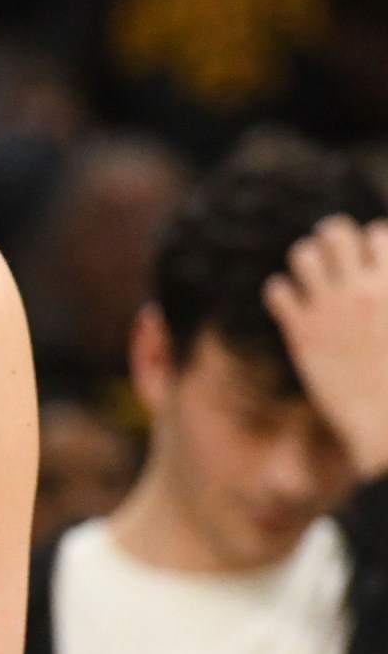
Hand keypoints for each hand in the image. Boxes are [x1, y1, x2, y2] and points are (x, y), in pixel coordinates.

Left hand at [268, 216, 387, 478]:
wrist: (387, 422)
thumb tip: (383, 283)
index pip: (378, 233)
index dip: (373, 243)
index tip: (370, 259)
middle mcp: (361, 290)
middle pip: (335, 231)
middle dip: (332, 238)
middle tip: (335, 257)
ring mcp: (329, 309)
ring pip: (302, 254)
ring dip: (306, 261)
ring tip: (311, 278)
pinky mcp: (302, 332)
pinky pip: (277, 290)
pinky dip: (281, 292)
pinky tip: (292, 305)